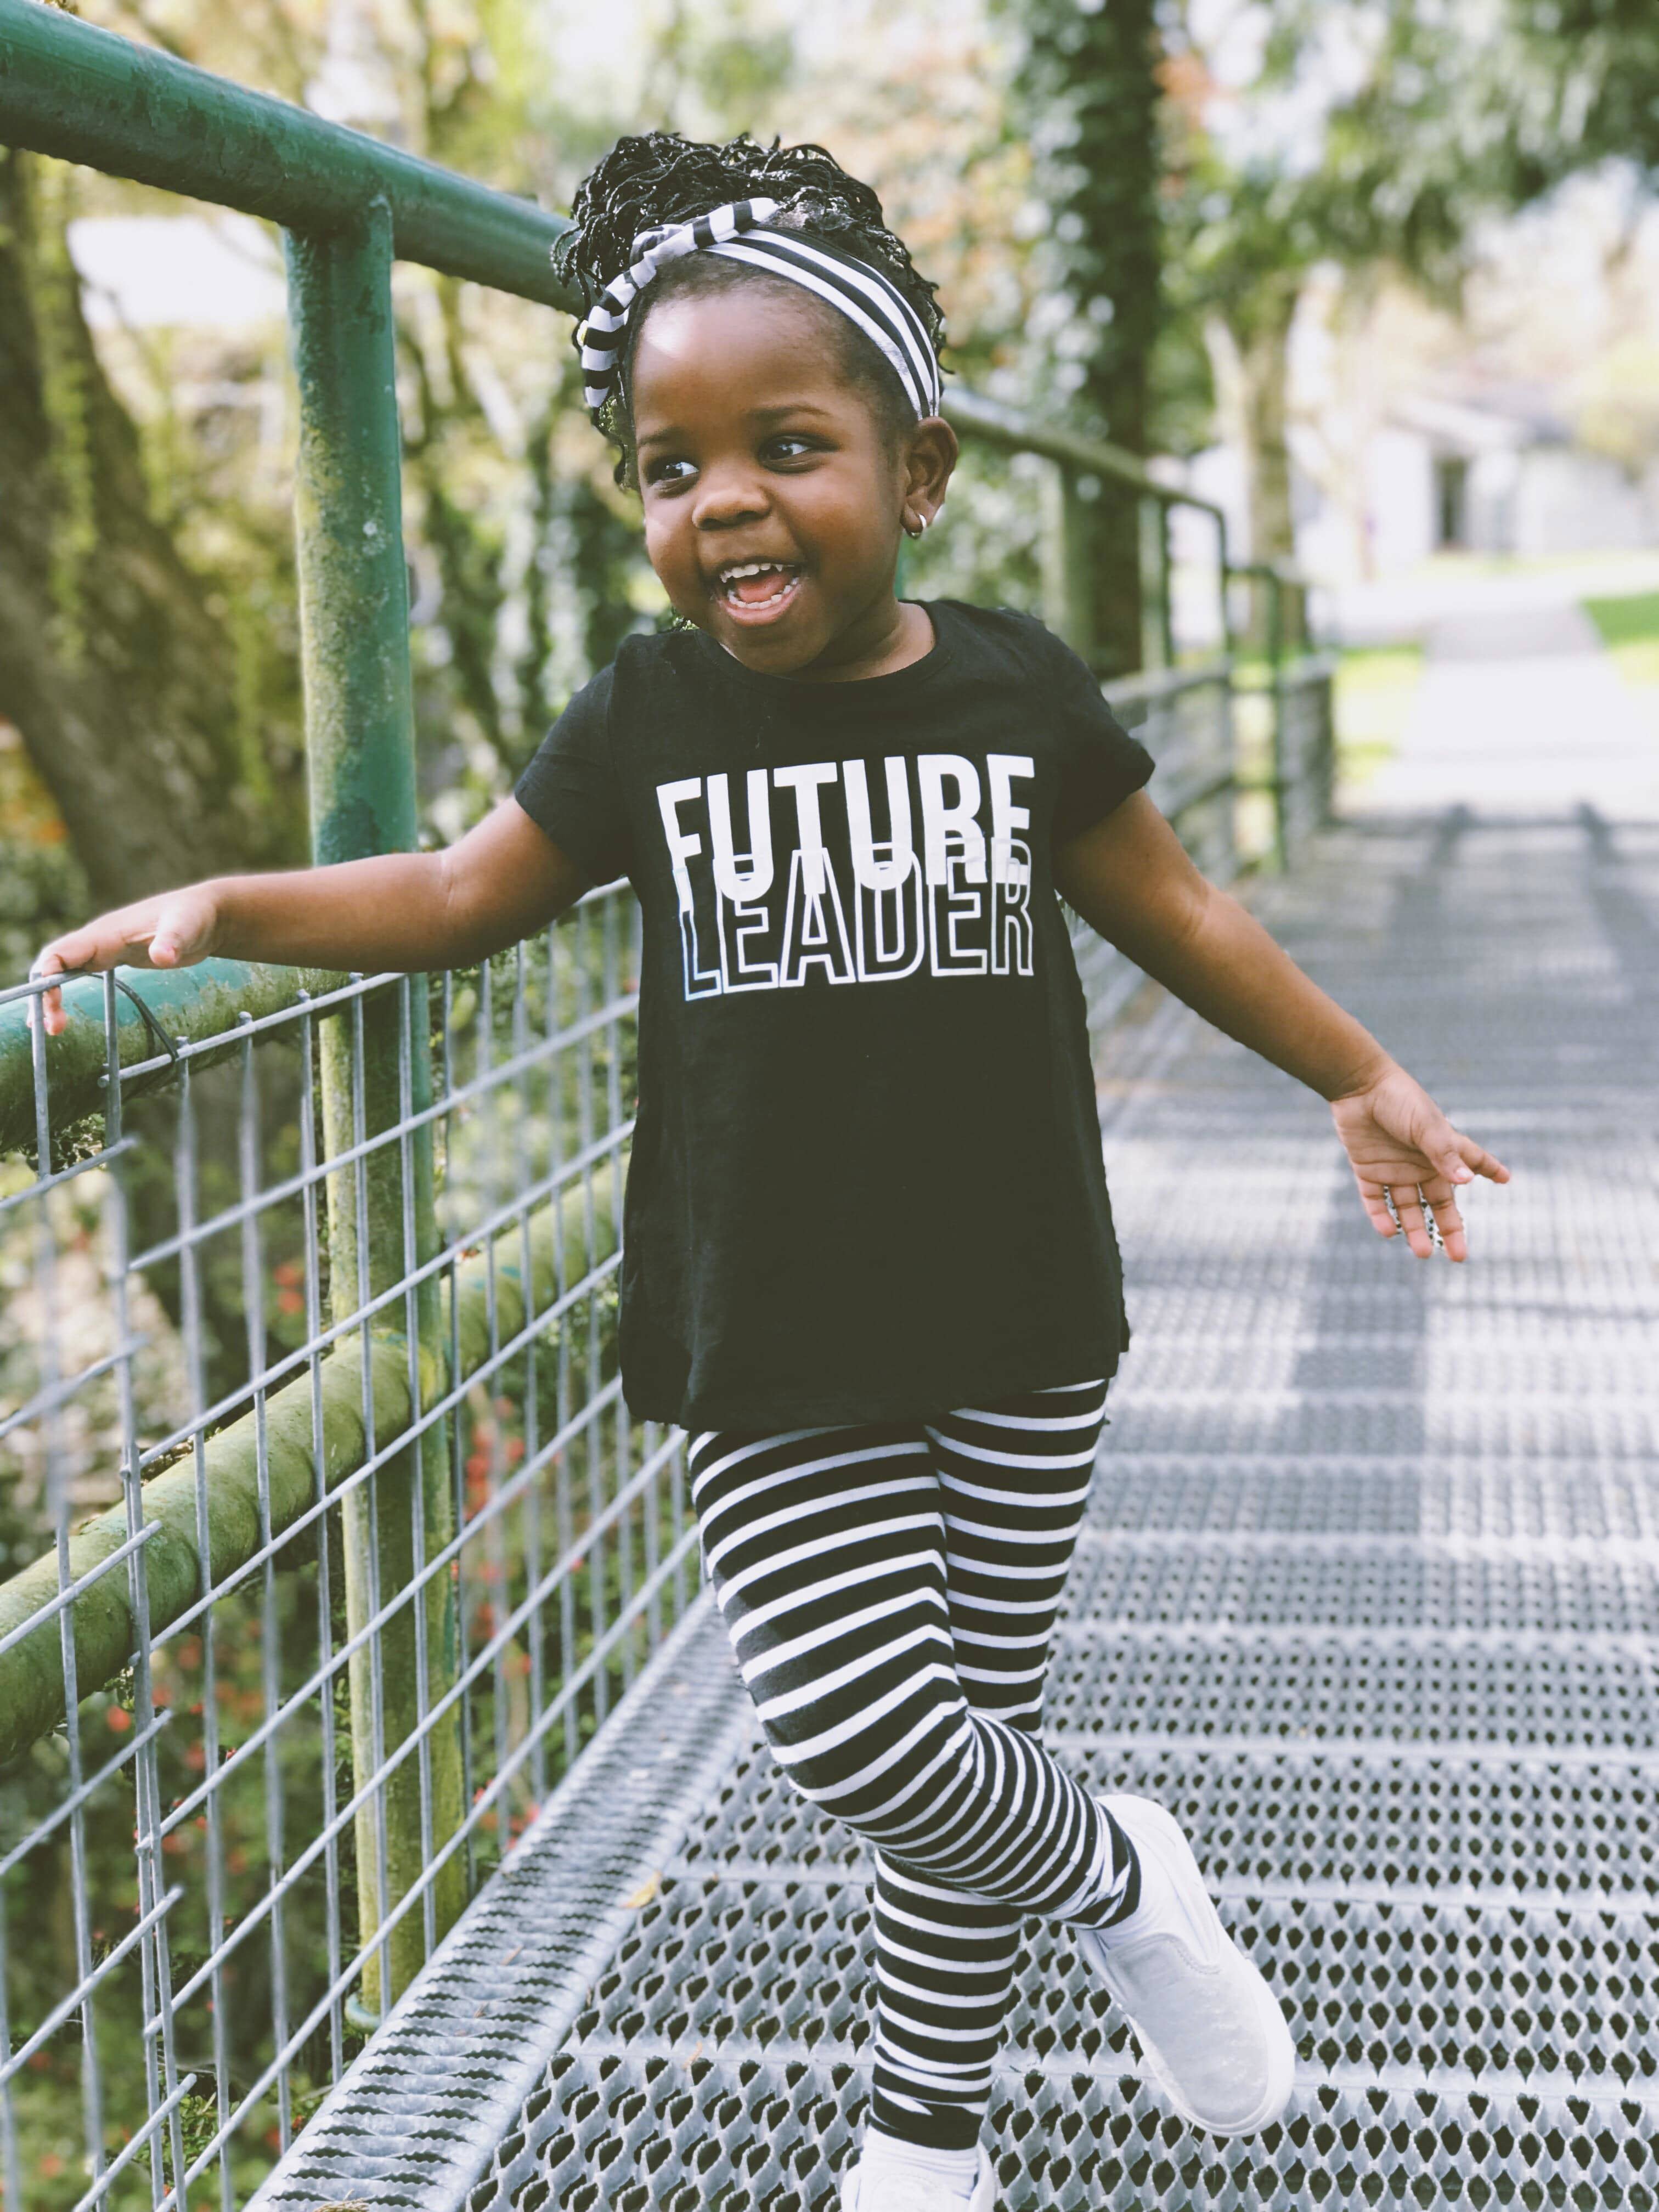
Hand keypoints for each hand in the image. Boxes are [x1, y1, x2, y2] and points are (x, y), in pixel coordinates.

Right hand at [28, 887, 220, 1038]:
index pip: (61, 952)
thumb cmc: (195, 917)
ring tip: (52, 1028)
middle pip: (56, 964)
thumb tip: (162, 957)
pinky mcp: (116, 957)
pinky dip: (65, 991)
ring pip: (64, 969)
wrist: (207, 914)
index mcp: (107, 933)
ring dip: (52, 995)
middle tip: (52, 1029)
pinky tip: (62, 1014)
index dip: (48, 977)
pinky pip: (80, 972)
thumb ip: (173, 940)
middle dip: (46, 993)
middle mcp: (99, 939)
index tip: (51, 1007)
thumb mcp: (187, 928)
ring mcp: (106, 947)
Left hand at [1329, 1062, 1509, 1261]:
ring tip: (1422, 1253)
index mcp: (1443, 1148)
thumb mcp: (1426, 1126)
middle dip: (1450, 1228)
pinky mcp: (1368, 1170)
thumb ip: (1444, 1154)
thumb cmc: (1398, 1100)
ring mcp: (1395, 1168)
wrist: (1357, 1086)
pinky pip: (1376, 1200)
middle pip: (1440, 1202)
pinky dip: (1381, 1216)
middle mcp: (1421, 1162)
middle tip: (1458, 1256)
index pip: (1473, 1161)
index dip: (1490, 1168)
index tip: (1506, 1179)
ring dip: (1414, 1230)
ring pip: (1408, 1207)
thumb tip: (1468, 1182)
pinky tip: (1389, 1231)